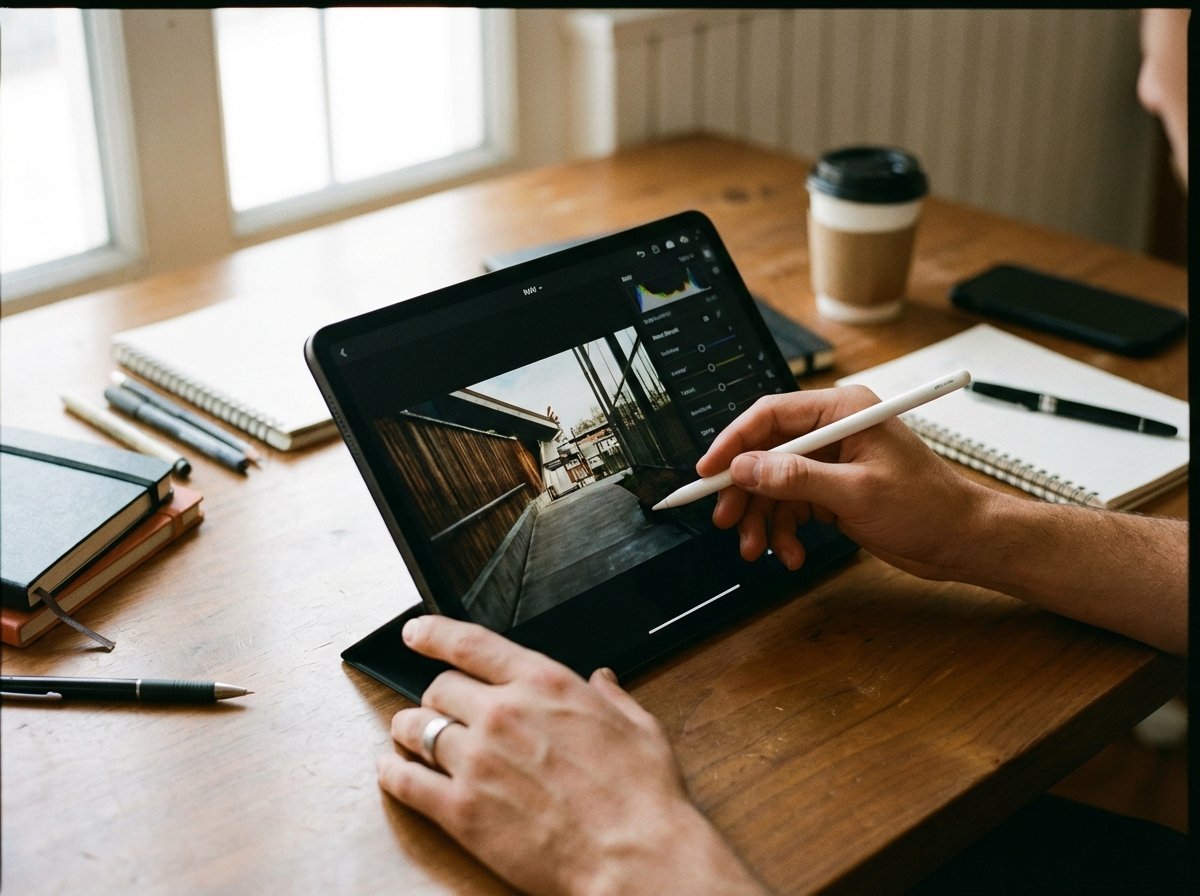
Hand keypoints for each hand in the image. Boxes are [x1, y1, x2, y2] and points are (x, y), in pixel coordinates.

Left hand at [377, 615, 767, 895]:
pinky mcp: (462, 810)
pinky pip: (407, 782)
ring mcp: (477, 761)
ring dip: (409, 730)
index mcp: (544, 684)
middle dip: (437, 697)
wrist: (635, 856)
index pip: (470, 644)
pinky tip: (392, 771)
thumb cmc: (643, 796)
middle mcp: (502, 713)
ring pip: (417, 729)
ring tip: (409, 736)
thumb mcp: (639, 727)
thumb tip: (603, 682)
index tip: (416, 632)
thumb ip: (612, 697)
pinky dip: (393, 774)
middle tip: (438, 709)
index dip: (434, 633)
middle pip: (439, 689)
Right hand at [696, 385, 997, 581]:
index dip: (734, 442)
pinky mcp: (833, 491)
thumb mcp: (856, 493)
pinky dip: (785, 532)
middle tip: (727, 519)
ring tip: (759, 549)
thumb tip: (746, 468)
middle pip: (766, 453)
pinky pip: (791, 507)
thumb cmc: (928, 507)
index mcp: (843, 411)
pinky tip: (792, 554)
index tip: (709, 472)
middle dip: (744, 490)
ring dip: (762, 519)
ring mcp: (832, 463)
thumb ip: (796, 478)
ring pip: (774, 485)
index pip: (771, 415)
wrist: (963, 541)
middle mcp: (833, 432)